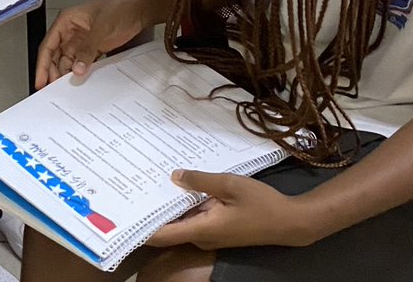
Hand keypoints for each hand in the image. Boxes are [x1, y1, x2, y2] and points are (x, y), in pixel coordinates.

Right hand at [35, 0, 151, 86]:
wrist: (139, 9)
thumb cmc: (120, 7)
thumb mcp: (101, 27)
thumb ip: (88, 49)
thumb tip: (77, 68)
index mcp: (66, 21)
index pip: (48, 45)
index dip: (42, 64)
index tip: (41, 80)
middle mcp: (71, 32)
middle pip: (55, 56)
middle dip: (52, 72)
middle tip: (52, 90)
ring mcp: (82, 41)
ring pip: (67, 62)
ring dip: (66, 75)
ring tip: (66, 89)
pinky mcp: (93, 48)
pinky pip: (82, 63)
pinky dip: (80, 73)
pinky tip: (80, 81)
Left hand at [147, 172, 311, 249]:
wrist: (289, 222)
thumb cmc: (260, 204)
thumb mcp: (229, 184)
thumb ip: (201, 181)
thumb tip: (174, 176)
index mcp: (202, 229)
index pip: (163, 235)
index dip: (141, 229)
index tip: (123, 217)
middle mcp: (202, 236)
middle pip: (169, 228)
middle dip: (151, 210)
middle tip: (131, 186)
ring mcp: (210, 234)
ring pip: (181, 221)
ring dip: (168, 205)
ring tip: (148, 180)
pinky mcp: (217, 228)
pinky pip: (194, 218)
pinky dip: (184, 205)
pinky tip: (177, 185)